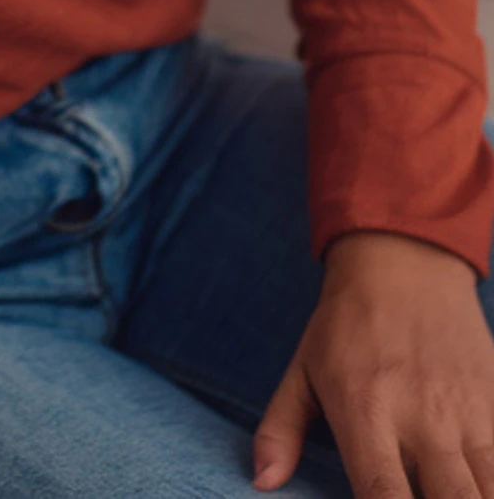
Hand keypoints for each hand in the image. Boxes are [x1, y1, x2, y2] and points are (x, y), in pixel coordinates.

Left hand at [252, 230, 493, 496]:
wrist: (404, 259)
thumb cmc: (347, 322)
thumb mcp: (302, 369)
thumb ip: (280, 429)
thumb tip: (263, 482)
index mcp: (366, 410)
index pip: (382, 495)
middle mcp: (423, 417)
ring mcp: (467, 410)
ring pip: (489, 488)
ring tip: (455, 498)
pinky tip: (480, 485)